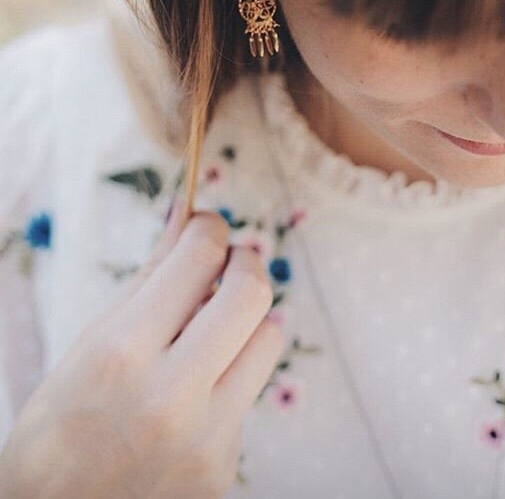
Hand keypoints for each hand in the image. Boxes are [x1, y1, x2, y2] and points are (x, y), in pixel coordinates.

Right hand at [0, 197, 284, 498]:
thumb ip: (150, 275)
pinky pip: (252, 389)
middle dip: (246, 261)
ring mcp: (204, 437)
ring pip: (269, 337)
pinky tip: (206, 379)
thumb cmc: (63, 424)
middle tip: (231, 261)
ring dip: (249, 317)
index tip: (209, 226)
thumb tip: (186, 212)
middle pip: (252, 292)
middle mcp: (169, 394)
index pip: (199, 257)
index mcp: (121, 352)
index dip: (211, 227)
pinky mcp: (224, 465)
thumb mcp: (92, 342)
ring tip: (218, 323)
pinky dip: (236, 368)